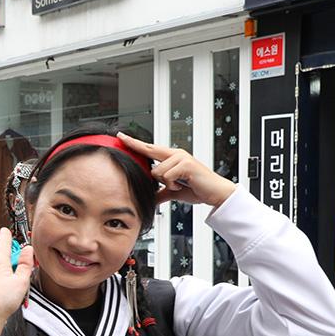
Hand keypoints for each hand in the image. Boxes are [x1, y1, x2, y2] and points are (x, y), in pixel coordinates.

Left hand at [117, 133, 237, 207]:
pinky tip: (182, 185)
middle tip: (120, 136)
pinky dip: (172, 185)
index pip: (150, 149)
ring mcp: (181, 157)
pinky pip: (166, 176)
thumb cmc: (196, 189)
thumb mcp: (173, 191)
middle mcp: (175, 154)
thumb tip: (150, 199)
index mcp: (172, 157)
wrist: (214, 193)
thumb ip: (161, 193)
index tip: (122, 137)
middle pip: (149, 149)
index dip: (135, 143)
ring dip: (165, 183)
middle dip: (134, 145)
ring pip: (157, 171)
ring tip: (178, 184)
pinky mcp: (186, 164)